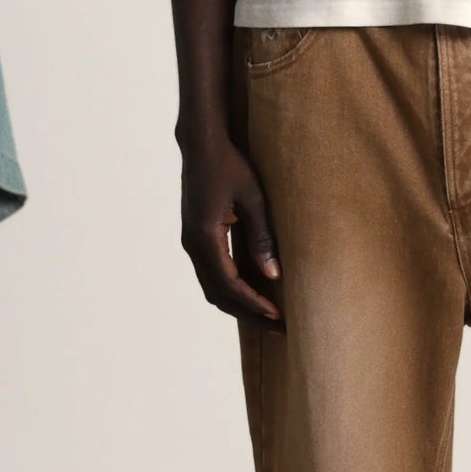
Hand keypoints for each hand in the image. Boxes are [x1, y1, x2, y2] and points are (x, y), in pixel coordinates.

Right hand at [181, 134, 281, 322]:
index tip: (277, 315)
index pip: (230, 284)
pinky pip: (211, 275)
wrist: (201, 145)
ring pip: (212, 288)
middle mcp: (193, 245)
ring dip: (239, 305)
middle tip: (279, 326)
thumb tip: (273, 274)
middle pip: (218, 295)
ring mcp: (191, 243)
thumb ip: (262, 237)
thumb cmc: (229, 165)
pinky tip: (252, 293)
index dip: (254, 303)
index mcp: (204, 237)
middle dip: (249, 313)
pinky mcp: (196, 238)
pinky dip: (231, 290)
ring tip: (268, 316)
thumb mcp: (253, 198)